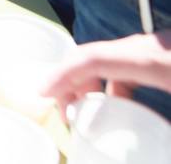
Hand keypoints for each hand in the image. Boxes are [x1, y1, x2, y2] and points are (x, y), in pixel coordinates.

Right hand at [43, 31, 170, 116]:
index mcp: (147, 60)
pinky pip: (119, 64)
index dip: (62, 74)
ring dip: (85, 81)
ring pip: (103, 58)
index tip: (44, 93)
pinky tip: (115, 101)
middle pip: (90, 55)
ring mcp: (147, 49)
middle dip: (67, 79)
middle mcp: (142, 49)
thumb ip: (165, 126)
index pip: (92, 59)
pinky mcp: (153, 54)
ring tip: (83, 107)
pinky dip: (106, 81)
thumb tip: (152, 155)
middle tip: (63, 108)